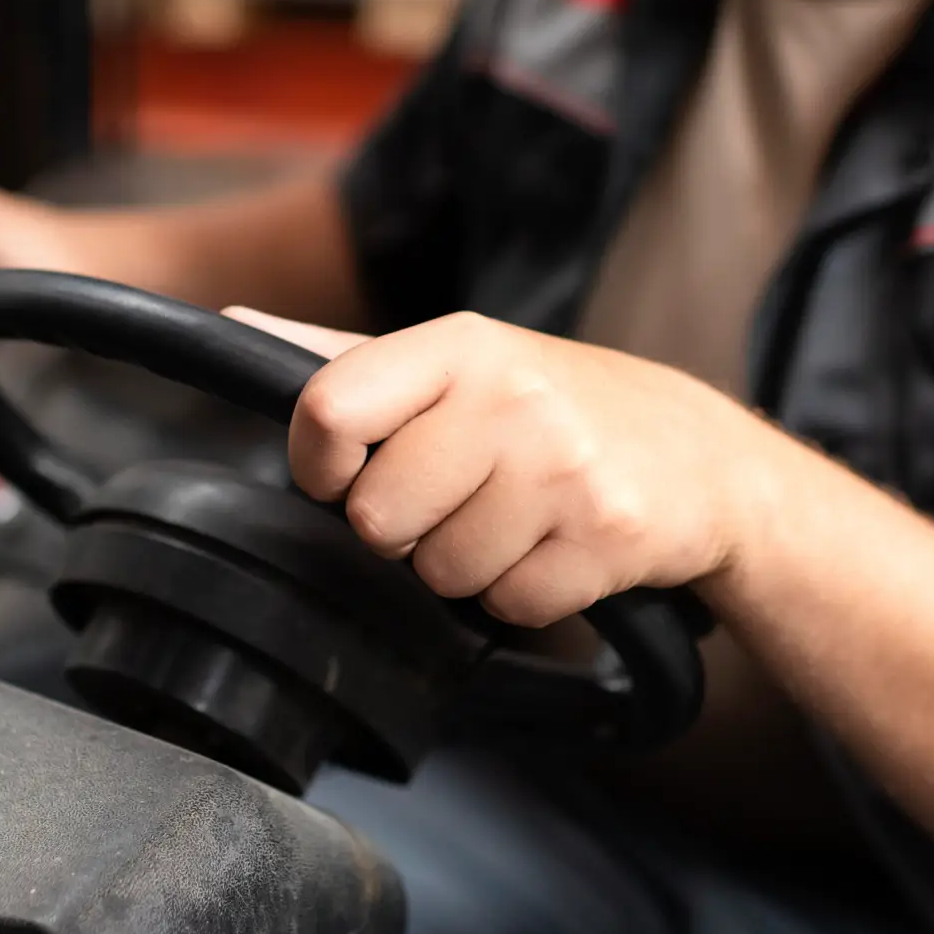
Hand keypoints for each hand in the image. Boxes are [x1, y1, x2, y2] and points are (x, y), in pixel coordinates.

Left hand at [227, 308, 766, 628]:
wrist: (702, 458)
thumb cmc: (557, 407)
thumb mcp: (455, 362)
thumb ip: (339, 357)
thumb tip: (231, 327)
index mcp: (458, 346)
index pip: (327, 409)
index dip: (318, 463)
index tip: (344, 472)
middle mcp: (510, 396)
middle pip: (375, 517)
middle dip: (404, 530)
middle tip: (458, 499)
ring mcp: (563, 467)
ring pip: (441, 573)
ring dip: (468, 567)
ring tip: (516, 520)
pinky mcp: (607, 535)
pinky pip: (509, 606)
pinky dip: (525, 595)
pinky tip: (555, 548)